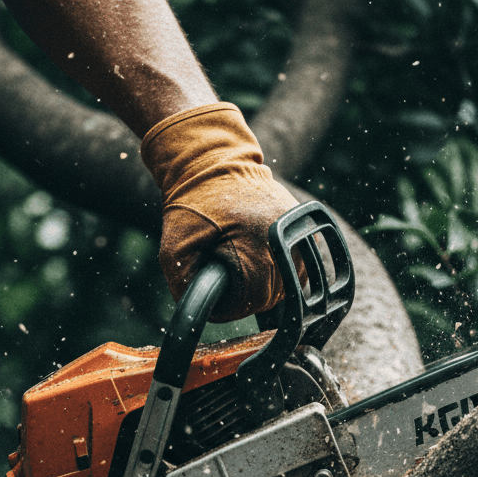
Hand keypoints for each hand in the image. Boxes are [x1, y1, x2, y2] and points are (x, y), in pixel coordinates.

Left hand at [140, 102, 298, 321]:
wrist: (213, 162)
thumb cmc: (192, 205)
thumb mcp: (174, 249)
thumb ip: (184, 287)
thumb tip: (203, 315)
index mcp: (255, 245)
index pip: (252, 300)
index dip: (231, 307)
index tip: (216, 294)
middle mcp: (283, 240)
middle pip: (271, 296)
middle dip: (246, 297)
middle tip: (225, 280)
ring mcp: (297, 233)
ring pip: (288, 287)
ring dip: (263, 288)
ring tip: (240, 269)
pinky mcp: (303, 228)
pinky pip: (296, 269)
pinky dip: (278, 274)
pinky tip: (257, 262)